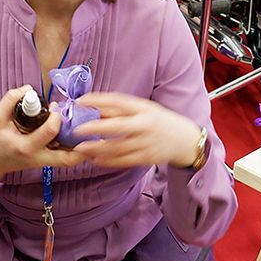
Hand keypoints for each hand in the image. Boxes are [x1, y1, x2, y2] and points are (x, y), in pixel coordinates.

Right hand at [0, 87, 85, 186]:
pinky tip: (77, 137)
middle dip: (81, 144)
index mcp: (25, 147)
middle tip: (86, 127)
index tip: (53, 107)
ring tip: (88, 133)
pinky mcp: (45, 162)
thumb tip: (29, 89)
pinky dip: (74, 149)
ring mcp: (43, 162)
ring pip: (69, 160)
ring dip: (81, 148)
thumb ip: (10, 100)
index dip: (56, 116)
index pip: (50, 131)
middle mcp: (37, 158)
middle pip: (67, 158)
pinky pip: (64, 158)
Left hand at [70, 92, 203, 169]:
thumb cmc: (159, 121)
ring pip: (116, 147)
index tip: (80, 101)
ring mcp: (146, 143)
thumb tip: (94, 109)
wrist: (184, 140)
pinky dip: (107, 161)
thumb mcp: (144, 109)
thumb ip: (120, 110)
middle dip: (94, 128)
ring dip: (96, 149)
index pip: (118, 101)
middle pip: (115, 126)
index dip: (97, 100)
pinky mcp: (146, 158)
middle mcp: (145, 124)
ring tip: (80, 149)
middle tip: (76, 130)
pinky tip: (95, 159)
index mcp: (143, 108)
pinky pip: (122, 161)